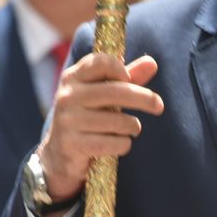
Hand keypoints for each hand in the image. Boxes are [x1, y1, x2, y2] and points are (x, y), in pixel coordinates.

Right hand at [39, 53, 164, 199]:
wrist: (57, 154)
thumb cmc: (87, 117)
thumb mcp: (103, 94)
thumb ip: (127, 78)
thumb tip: (152, 62)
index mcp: (73, 77)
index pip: (102, 62)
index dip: (122, 70)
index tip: (130, 80)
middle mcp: (67, 96)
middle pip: (117, 91)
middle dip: (144, 99)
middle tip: (159, 106)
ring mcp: (68, 121)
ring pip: (118, 121)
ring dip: (133, 127)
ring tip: (132, 129)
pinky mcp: (72, 144)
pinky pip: (113, 143)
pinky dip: (124, 144)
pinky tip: (121, 144)